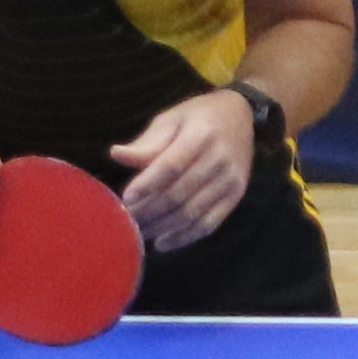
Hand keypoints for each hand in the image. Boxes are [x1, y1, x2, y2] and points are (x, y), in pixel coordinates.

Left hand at [111, 88, 261, 253]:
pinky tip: (163, 243)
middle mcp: (219, 159)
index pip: (171, 165)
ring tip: (139, 234)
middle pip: (179, 193)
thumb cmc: (198, 116)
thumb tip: (116, 155)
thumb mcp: (171, 120)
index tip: (126, 199)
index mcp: (200, 134)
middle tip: (126, 221)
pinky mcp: (236, 195)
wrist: (241, 115)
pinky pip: (209, 224)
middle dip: (149, 211)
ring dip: (162, 228)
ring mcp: (230, 180)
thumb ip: (147, 143)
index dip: (147, 184)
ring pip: (192, 213)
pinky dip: (184, 237)